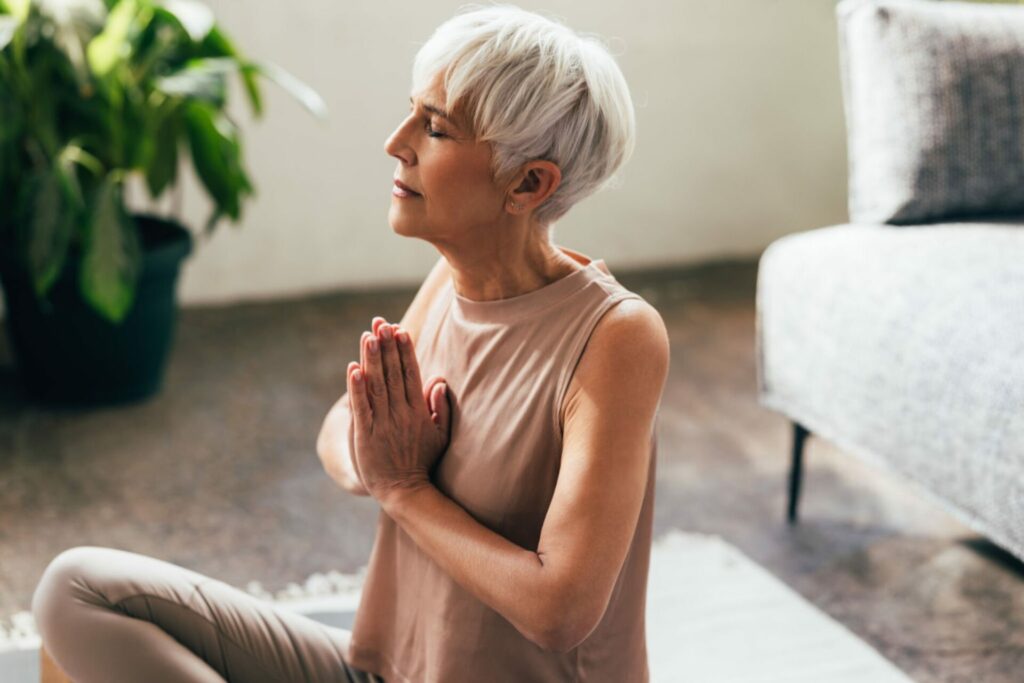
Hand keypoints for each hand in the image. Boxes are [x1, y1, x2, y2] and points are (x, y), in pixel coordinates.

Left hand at [347, 316, 451, 505]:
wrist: (404, 491)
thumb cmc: (422, 462)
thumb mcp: (440, 435)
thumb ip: (441, 408)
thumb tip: (439, 381)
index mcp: (418, 411)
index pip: (411, 374)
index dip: (405, 351)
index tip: (400, 330)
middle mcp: (400, 414)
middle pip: (393, 374)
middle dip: (387, 347)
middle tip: (382, 323)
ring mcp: (382, 424)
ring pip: (376, 386)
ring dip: (372, 360)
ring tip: (368, 336)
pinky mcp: (365, 435)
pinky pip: (361, 407)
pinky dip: (357, 388)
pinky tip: (353, 369)